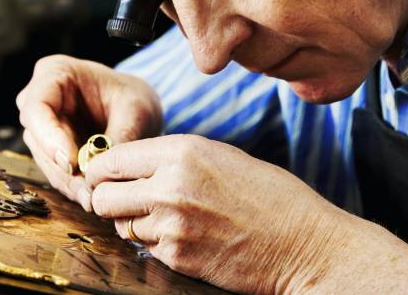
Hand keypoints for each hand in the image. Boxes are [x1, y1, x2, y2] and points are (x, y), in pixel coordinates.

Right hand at [16, 54, 162, 210]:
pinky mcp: (49, 148)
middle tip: (87, 191)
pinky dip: (72, 186)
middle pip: (37, 137)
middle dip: (61, 168)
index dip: (48, 137)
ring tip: (92, 198)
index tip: (71, 163)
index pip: (37, 107)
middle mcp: (39, 98)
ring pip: (44, 159)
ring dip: (67, 182)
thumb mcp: (136, 110)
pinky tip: (89, 197)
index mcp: (54, 73)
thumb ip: (119, 135)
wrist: (134, 108)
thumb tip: (99, 170)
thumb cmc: (132, 98)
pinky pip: (55, 171)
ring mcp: (41, 125)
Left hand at [85, 134, 351, 292]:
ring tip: (163, 219)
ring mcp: (172, 224)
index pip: (112, 159)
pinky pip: (145, 249)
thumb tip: (131, 163)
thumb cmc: (270, 197)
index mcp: (182, 151)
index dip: (103, 170)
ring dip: (133, 224)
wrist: (304, 245)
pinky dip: (156, 245)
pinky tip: (183, 237)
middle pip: (102, 196)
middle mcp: (170, 185)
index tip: (105, 177)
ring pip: (120, 225)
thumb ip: (172, 157)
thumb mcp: (220, 155)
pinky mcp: (178, 257)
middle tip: (124, 202)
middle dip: (108, 200)